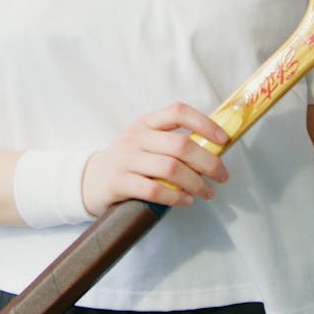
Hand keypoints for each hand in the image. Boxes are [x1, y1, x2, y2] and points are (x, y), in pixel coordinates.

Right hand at [81, 102, 229, 217]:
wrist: (90, 180)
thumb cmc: (129, 161)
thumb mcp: (146, 142)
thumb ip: (172, 142)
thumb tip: (214, 150)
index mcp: (147, 123)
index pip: (178, 112)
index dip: (204, 123)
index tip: (224, 140)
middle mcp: (136, 138)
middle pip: (180, 145)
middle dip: (208, 162)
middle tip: (222, 176)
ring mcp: (126, 159)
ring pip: (170, 169)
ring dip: (196, 183)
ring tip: (208, 193)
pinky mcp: (119, 182)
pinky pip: (154, 190)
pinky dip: (176, 197)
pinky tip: (186, 201)